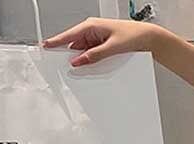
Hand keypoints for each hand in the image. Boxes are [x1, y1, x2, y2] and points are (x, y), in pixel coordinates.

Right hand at [43, 17, 160, 66]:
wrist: (147, 37)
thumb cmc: (133, 35)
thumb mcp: (112, 48)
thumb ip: (95, 55)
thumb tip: (79, 61)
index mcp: (91, 26)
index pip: (69, 35)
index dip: (56, 42)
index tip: (46, 47)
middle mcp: (92, 30)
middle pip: (75, 44)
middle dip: (70, 54)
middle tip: (61, 65)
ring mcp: (97, 37)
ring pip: (84, 50)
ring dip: (83, 59)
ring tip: (81, 67)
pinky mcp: (103, 44)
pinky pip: (92, 53)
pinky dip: (91, 59)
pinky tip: (92, 66)